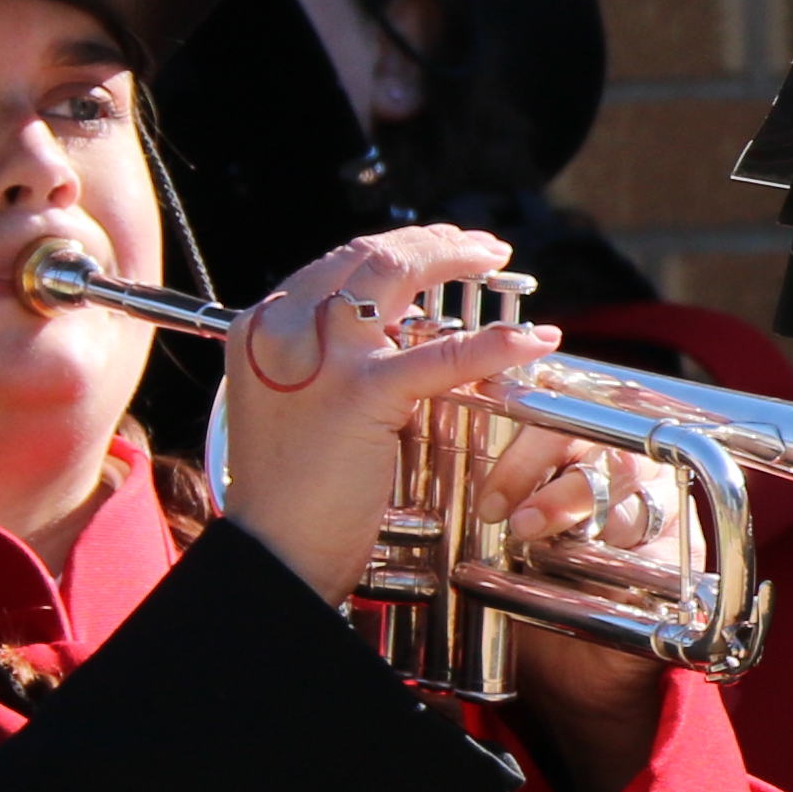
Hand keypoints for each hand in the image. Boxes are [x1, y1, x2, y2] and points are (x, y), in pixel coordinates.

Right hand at [211, 227, 592, 609]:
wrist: (274, 549)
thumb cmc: (289, 492)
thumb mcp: (292, 404)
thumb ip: (325, 361)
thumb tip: (387, 336)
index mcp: (262, 328)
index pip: (339, 265)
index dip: (398, 250)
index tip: (438, 249)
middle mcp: (284, 327)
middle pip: (367, 257)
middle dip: (431, 242)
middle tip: (478, 246)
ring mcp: (320, 355)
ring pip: (397, 278)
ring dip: (455, 259)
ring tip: (495, 260)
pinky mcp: (361, 392)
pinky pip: (440, 356)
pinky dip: (492, 343)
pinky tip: (530, 340)